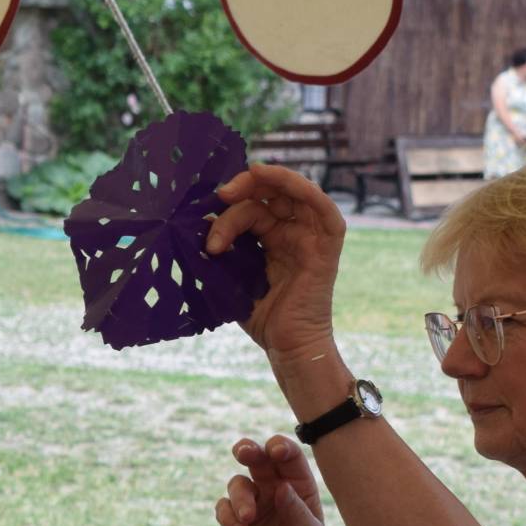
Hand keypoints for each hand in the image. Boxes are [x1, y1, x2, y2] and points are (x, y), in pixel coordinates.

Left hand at [204, 164, 347, 372]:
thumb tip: (198, 222)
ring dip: (267, 182)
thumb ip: (220, 250)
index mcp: (272, 239)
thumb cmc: (262, 318)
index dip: (230, 203)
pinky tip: (276, 179)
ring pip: (292, 194)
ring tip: (237, 186)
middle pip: (271, 194)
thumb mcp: (232, 277)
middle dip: (245, 186)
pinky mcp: (326, 245)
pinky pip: (323, 208)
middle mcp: (293, 232)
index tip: (205, 209)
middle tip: (220, 195)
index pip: (252, 206)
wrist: (288, 346)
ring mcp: (311, 236)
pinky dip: (303, 188)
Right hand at [218, 436, 328, 525]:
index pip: (289, 458)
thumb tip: (282, 488)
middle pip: (258, 458)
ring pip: (238, 483)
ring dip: (240, 496)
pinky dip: (228, 515)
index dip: (281, 448)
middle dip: (249, 450)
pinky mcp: (232, 520)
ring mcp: (252, 503)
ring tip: (248, 518)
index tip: (276, 451)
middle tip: (244, 453)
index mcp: (298, 486)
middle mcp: (273, 489)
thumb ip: (297, 512)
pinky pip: (223, 507)